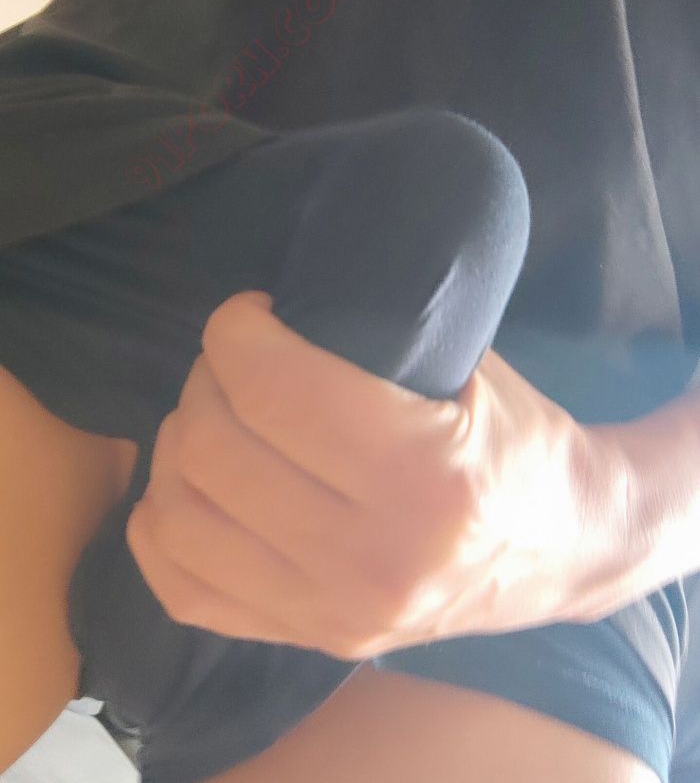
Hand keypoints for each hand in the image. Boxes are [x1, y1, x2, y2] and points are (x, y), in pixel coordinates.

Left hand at [126, 291, 628, 659]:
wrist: (563, 551)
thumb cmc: (518, 443)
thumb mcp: (473, 370)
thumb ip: (375, 338)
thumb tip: (274, 311)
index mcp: (425, 477)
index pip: (277, 391)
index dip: (236, 333)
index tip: (249, 314)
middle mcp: (373, 560)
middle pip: (213, 449)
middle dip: (206, 379)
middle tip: (236, 360)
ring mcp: (333, 615)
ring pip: (180, 517)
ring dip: (177, 444)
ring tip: (215, 415)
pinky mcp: (309, 642)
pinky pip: (183, 590)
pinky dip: (160, 526)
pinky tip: (188, 483)